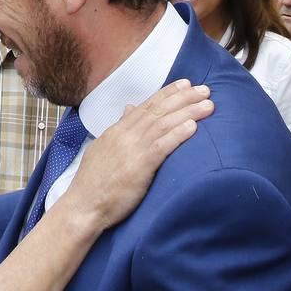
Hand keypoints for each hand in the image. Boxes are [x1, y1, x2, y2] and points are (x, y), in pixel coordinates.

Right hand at [59, 80, 212, 230]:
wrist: (83, 205)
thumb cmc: (94, 182)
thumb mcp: (103, 148)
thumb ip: (120, 128)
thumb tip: (129, 109)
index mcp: (117, 130)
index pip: (146, 105)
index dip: (167, 93)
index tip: (185, 84)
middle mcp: (125, 135)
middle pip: (159, 110)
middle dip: (184, 98)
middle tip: (205, 90)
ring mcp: (132, 149)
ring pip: (164, 124)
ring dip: (188, 112)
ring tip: (207, 105)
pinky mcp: (139, 166)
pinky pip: (162, 146)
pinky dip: (178, 134)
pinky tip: (193, 127)